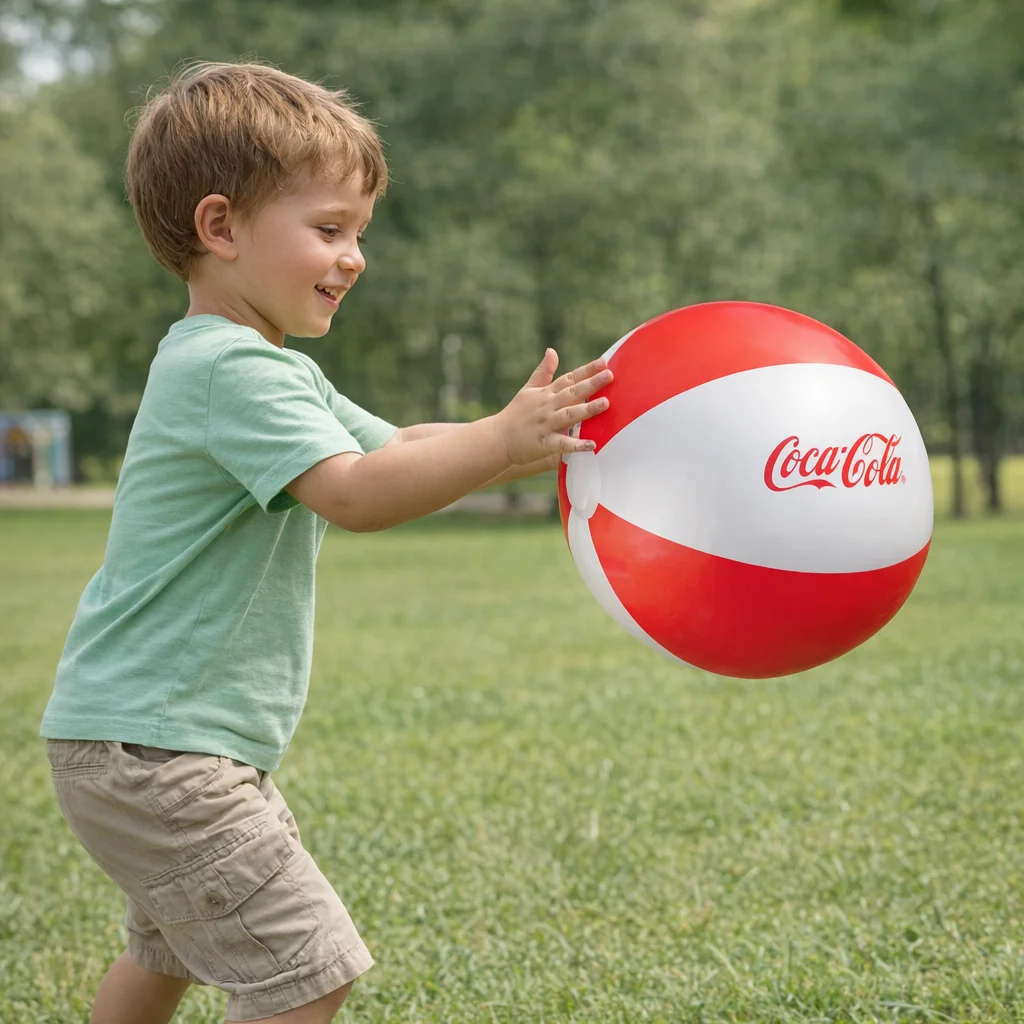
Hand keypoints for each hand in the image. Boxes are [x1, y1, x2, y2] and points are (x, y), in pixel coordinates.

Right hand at [496, 349, 612, 464]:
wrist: (497, 438)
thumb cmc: (515, 414)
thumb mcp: (528, 390)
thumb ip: (543, 372)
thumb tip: (552, 351)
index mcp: (546, 393)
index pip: (569, 378)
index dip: (586, 370)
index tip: (604, 362)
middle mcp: (547, 407)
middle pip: (571, 393)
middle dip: (591, 384)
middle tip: (609, 376)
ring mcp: (546, 425)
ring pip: (569, 415)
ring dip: (587, 409)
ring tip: (605, 403)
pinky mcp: (543, 443)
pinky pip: (562, 444)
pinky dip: (576, 444)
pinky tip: (592, 445)